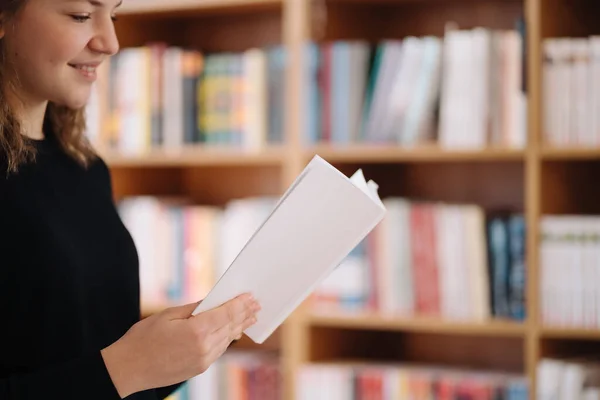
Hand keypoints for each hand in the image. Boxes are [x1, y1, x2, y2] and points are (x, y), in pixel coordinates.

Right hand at [101, 293, 259, 397]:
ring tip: (250, 317)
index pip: (226, 313)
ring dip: (239, 327)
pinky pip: (218, 350)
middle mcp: (203, 348)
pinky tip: (233, 332)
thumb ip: (194, 308)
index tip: (250, 296)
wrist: (127, 370)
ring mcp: (202, 361)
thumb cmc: (142, 340)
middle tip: (257, 305)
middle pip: (230, 327)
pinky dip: (227, 339)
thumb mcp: (167, 315)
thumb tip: (212, 301)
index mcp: (196, 331)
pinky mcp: (198, 368)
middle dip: (244, 314)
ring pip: (227, 340)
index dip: (240, 304)